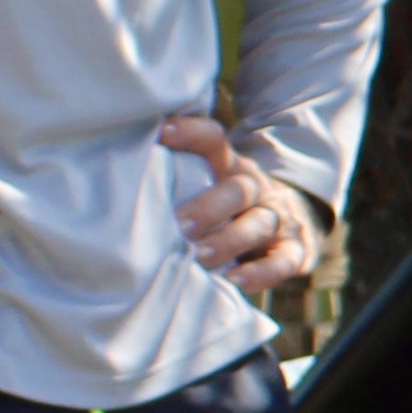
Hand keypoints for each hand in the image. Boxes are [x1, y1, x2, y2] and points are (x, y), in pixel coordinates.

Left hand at [164, 113, 321, 295]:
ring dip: (228, 240)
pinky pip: (282, 261)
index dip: (191, 134)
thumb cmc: (225, 204)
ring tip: (198, 257)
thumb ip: (175, 178)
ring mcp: (278, 218)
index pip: (214, 141)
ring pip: (259, 224)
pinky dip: (261, 273)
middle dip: (208, 207)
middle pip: (238, 189)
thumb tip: (118, 175)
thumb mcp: (208, 182)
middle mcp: (256, 187)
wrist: (290, 219)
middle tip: (179, 224)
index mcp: (229, 166)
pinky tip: (235, 280)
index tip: (162, 133)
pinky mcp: (293, 250)